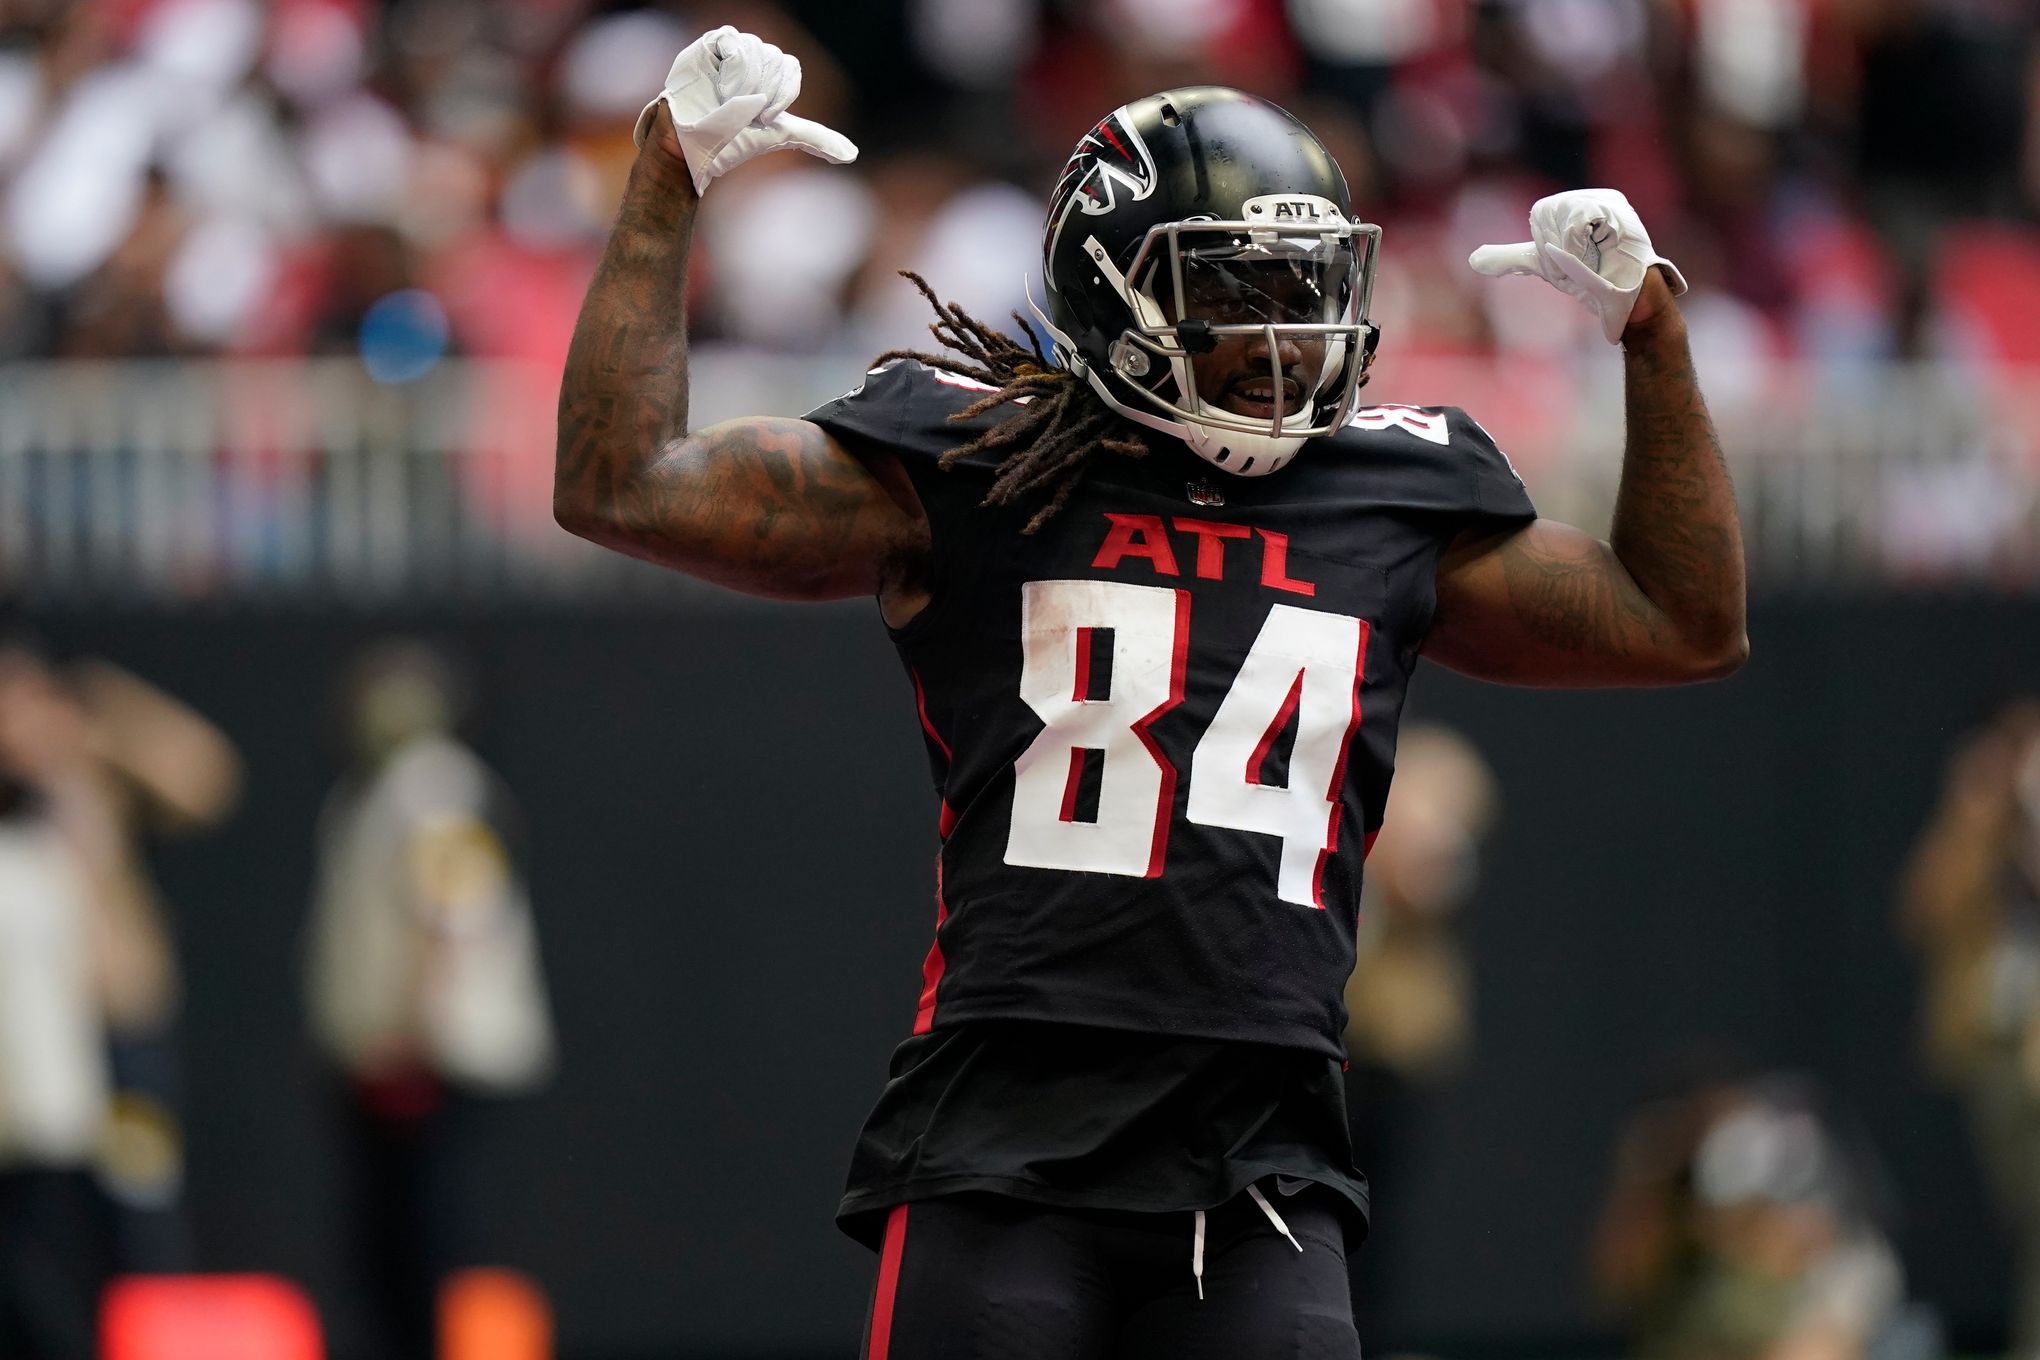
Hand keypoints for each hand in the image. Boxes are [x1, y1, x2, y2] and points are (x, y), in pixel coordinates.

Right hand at [634, 25, 858, 196]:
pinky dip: (731, 70)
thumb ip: (817, 139)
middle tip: (742, 110)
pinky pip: (734, 42)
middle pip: (775, 59)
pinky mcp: (711, 45)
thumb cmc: (732, 140)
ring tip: (725, 101)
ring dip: (744, 86)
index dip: (781, 93)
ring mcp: (731, 49)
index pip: (790, 67)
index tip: (765, 116)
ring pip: (757, 52)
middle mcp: (753, 58)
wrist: (696, 143)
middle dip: (762, 94)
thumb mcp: (781, 135)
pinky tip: (717, 85)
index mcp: (770, 74)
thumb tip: (853, 154)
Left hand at [1468, 189, 1686, 343]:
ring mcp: (1608, 201)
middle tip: (1582, 262)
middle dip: (1555, 248)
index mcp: (1578, 203)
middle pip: (1547, 214)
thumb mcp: (1545, 265)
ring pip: (1560, 218)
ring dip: (1568, 249)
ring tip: (1592, 258)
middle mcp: (1595, 196)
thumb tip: (1473, 259)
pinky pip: (1575, 222)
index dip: (1545, 243)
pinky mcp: (1615, 209)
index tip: (1568, 260)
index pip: (1541, 214)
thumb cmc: (1591, 281)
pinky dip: (1577, 245)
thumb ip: (1512, 258)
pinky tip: (1597, 252)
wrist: (1625, 301)